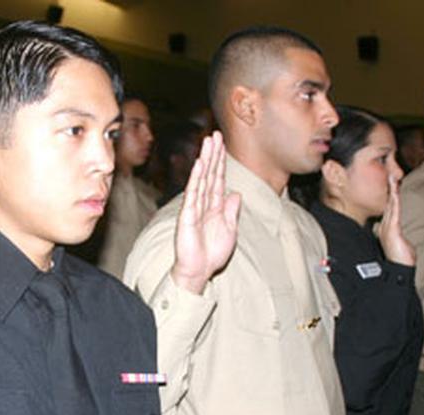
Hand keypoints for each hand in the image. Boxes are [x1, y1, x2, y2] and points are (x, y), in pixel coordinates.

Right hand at [170, 131, 240, 294]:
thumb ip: (231, 211)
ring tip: (207, 143)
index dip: (220, 161)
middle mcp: (204, 203)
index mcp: (215, 206)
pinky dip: (195, 179)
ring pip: (201, 179)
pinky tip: (198, 166)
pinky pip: (192, 194)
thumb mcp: (230, 230)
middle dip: (212, 154)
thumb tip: (235, 194)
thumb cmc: (212, 253)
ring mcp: (194, 208)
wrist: (199, 270)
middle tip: (214, 135)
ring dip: (204, 161)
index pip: (218, 178)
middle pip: (209, 174)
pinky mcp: (188, 216)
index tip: (221, 144)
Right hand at [377, 177, 414, 265]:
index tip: (390, 184)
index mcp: (386, 229)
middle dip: (389, 189)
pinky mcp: (392, 228)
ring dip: (391, 190)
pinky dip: (394, 198)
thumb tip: (401, 240)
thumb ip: (399, 240)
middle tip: (389, 175)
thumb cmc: (400, 260)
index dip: (389, 196)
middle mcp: (385, 226)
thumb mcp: (400, 247)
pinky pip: (394, 209)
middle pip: (388, 203)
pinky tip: (395, 189)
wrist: (398, 269)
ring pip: (390, 204)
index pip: (389, 209)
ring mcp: (387, 226)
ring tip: (391, 177)